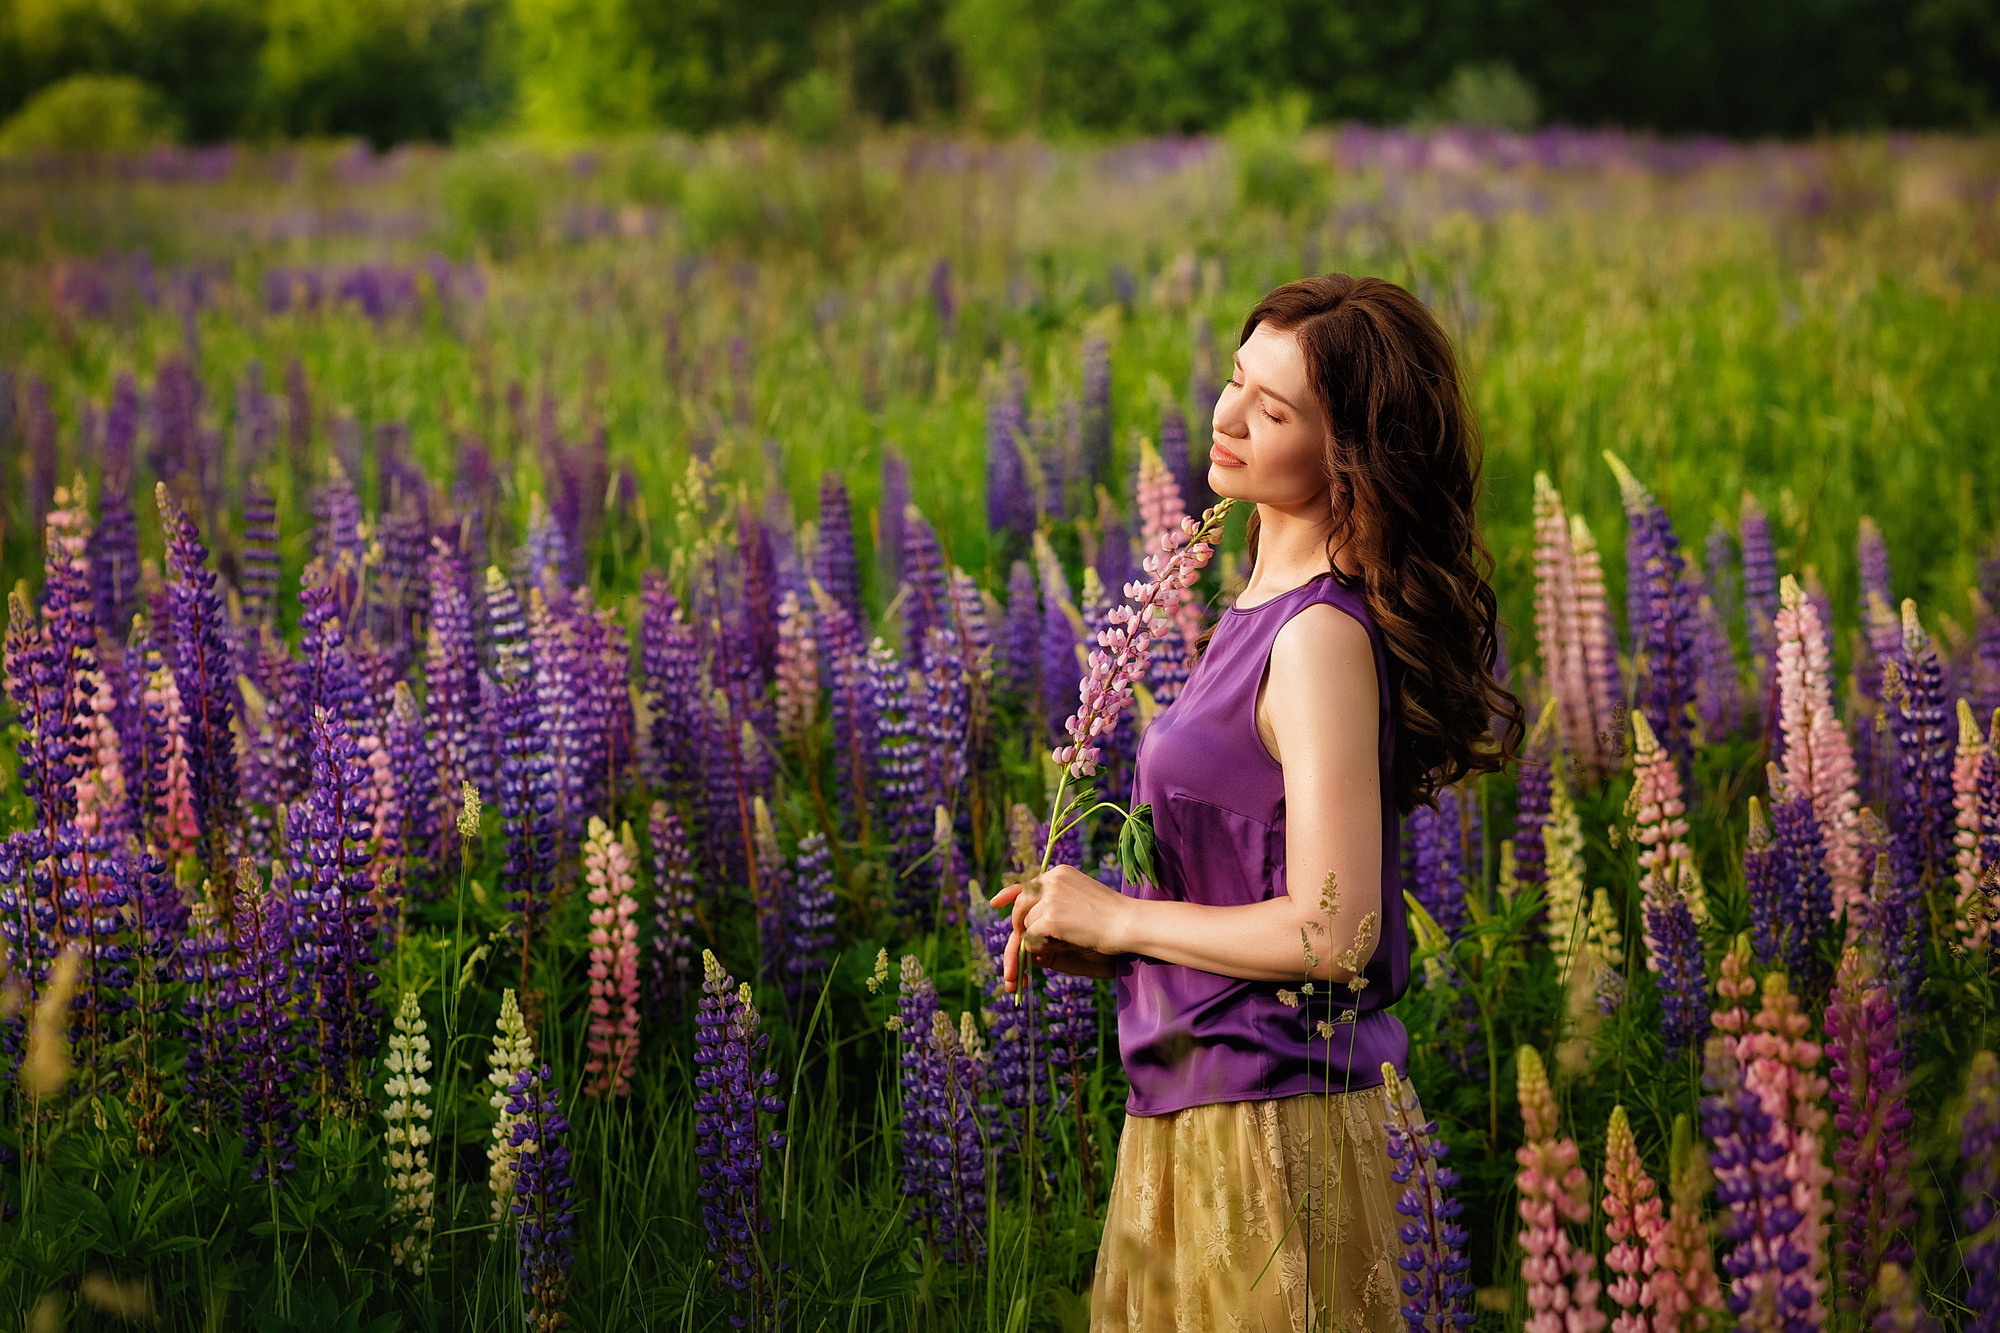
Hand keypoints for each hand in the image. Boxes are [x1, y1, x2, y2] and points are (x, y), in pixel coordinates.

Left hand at [988, 865, 1133, 993]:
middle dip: (1019, 924)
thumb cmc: (1112, 917)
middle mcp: (1051, 880)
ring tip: (1068, 937)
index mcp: (1060, 873)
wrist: (1128, 923)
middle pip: (1021, 905)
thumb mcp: (1080, 900)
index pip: (1027, 882)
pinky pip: (1032, 937)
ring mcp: (1050, 898)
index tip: (995, 902)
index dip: (1009, 894)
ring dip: (1039, 936)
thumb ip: (1054, 903)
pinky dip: (1041, 945)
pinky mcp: (1050, 918)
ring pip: (1027, 924)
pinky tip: (1064, 942)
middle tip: (1026, 939)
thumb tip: (1028, 922)